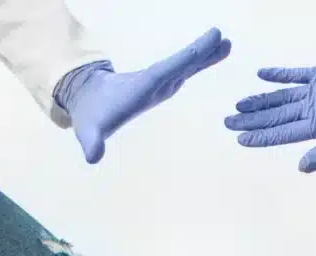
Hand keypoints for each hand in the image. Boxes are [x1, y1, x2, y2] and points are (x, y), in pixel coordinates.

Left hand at [60, 30, 230, 164]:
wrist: (89, 98)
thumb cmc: (92, 116)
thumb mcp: (89, 131)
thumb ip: (92, 142)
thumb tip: (92, 157)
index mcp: (140, 88)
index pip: (163, 72)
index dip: (181, 61)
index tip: (198, 49)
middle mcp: (154, 80)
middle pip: (179, 64)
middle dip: (198, 52)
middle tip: (220, 37)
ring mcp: (161, 81)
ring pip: (186, 65)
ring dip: (205, 54)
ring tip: (226, 43)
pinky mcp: (165, 82)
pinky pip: (187, 70)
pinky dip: (202, 62)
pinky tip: (218, 53)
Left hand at [227, 49, 315, 171]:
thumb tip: (301, 167)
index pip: (283, 134)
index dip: (261, 137)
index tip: (240, 140)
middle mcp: (314, 111)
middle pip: (276, 116)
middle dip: (251, 121)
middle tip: (227, 123)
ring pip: (281, 97)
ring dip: (260, 101)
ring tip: (239, 106)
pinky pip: (296, 75)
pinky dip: (279, 75)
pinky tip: (261, 75)